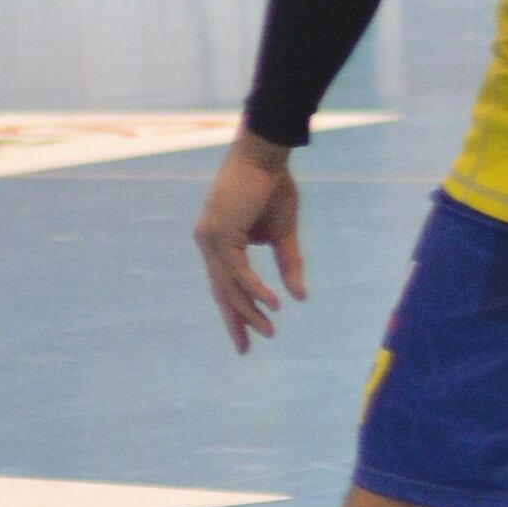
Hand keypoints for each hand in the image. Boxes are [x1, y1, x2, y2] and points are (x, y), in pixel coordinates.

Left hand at [191, 135, 305, 354]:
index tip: (247, 339)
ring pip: (228, 286)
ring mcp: (210, 238)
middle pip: (221, 292)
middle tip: (245, 350)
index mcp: (219, 244)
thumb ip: (288, 265)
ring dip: (249, 310)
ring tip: (269, 331)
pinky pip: (238, 270)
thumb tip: (299, 298)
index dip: (236, 312)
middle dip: (235, 321)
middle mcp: (208, 243)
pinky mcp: (220, 233)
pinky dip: (255, 289)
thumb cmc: (272, 189)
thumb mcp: (283, 235)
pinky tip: (273, 304)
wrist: (266, 156)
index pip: (225, 285)